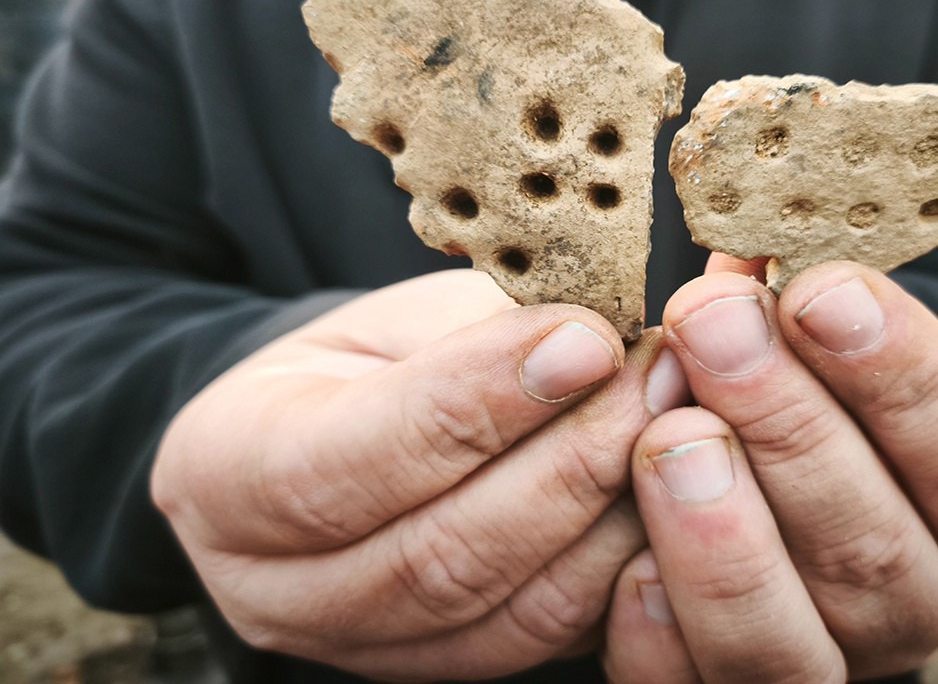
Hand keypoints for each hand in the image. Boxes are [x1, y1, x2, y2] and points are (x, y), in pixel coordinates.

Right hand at [152, 270, 687, 680]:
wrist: (337, 432)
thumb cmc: (364, 360)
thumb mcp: (393, 319)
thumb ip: (479, 337)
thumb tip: (603, 343)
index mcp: (224, 474)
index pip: (346, 461)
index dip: (473, 402)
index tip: (584, 340)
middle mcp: (278, 590)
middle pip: (438, 555)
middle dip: (569, 461)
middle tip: (660, 377)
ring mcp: (362, 648)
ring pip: (508, 610)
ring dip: (612, 512)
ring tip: (681, 421)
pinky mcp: (447, 665)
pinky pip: (550, 636)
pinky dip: (622, 567)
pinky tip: (670, 494)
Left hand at [604, 262, 937, 682]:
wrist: (811, 470)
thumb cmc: (827, 384)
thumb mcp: (840, 341)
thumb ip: (798, 308)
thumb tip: (737, 259)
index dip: (906, 376)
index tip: (823, 289)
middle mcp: (922, 600)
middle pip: (872, 545)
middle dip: (785, 426)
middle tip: (712, 326)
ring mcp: (830, 657)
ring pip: (786, 637)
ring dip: (724, 535)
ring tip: (668, 434)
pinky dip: (657, 631)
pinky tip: (624, 561)